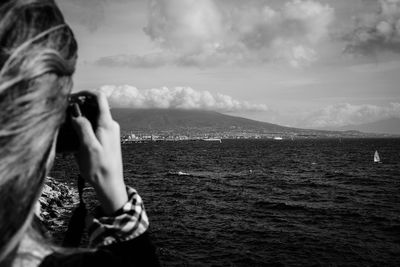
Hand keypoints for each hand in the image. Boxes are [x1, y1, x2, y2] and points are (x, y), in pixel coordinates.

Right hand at [71, 91, 127, 214]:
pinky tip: (74, 136)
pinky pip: (94, 126)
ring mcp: (109, 131)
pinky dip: (84, 126)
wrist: (110, 184)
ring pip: (94, 116)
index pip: (99, 97)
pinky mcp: (106, 139)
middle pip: (95, 105)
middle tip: (64, 113)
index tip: (71, 96)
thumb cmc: (99, 167)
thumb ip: (83, 127)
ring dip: (81, 117)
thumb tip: (75, 112)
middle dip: (79, 105)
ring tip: (67, 125)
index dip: (85, 93)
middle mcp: (110, 124)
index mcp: (107, 123)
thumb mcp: (88, 147)